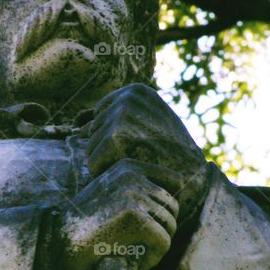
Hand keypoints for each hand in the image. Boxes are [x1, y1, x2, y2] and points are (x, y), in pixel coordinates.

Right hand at [49, 158, 180, 269]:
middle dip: (159, 230)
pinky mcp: (136, 218)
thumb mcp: (109, 196)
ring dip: (154, 246)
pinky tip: (129, 259)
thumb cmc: (83, 229)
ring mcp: (135, 195)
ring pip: (169, 226)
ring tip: (128, 251)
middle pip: (172, 207)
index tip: (145, 226)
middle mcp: (133, 176)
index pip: (173, 182)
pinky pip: (163, 243)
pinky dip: (150, 258)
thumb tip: (176, 193)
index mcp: (128, 167)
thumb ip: (138, 191)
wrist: (56, 247)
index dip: (164, 209)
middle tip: (133, 245)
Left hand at [81, 83, 206, 219]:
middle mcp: (127, 98)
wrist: (191, 178)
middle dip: (109, 151)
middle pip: (93, 132)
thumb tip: (77, 123)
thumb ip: (113, 118)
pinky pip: (93, 163)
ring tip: (138, 163)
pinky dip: (107, 175)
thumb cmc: (169, 155)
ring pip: (90, 148)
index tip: (138, 146)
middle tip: (141, 157)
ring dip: (108, 163)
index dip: (114, 137)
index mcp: (135, 91)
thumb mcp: (146, 125)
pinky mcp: (115, 137)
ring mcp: (121, 115)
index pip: (100, 115)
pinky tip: (131, 173)